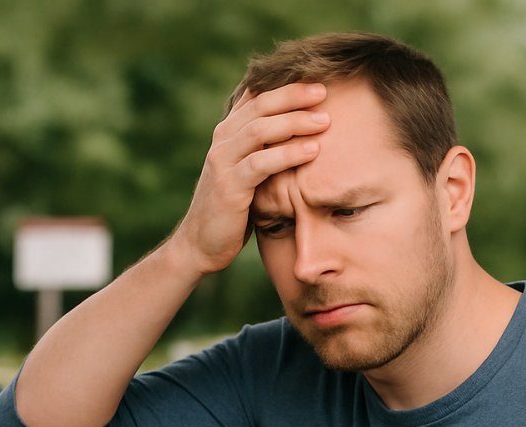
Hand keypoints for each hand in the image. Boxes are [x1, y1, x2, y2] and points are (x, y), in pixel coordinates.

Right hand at [170, 83, 329, 275]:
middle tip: (324, 91)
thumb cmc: (232, 209)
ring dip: (294, 123)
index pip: (256, 97)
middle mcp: (222, 141)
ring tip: (324, 121)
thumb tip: (299, 134)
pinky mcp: (228, 187)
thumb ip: (262, 151)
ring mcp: (222, 162)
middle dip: (293, 96)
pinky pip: (260, 164)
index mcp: (227, 133)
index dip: (285, 87)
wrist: (200, 244)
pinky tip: (311, 151)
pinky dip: (287, 155)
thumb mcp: (247, 173)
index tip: (315, 82)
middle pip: (259, 106)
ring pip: (259, 130)